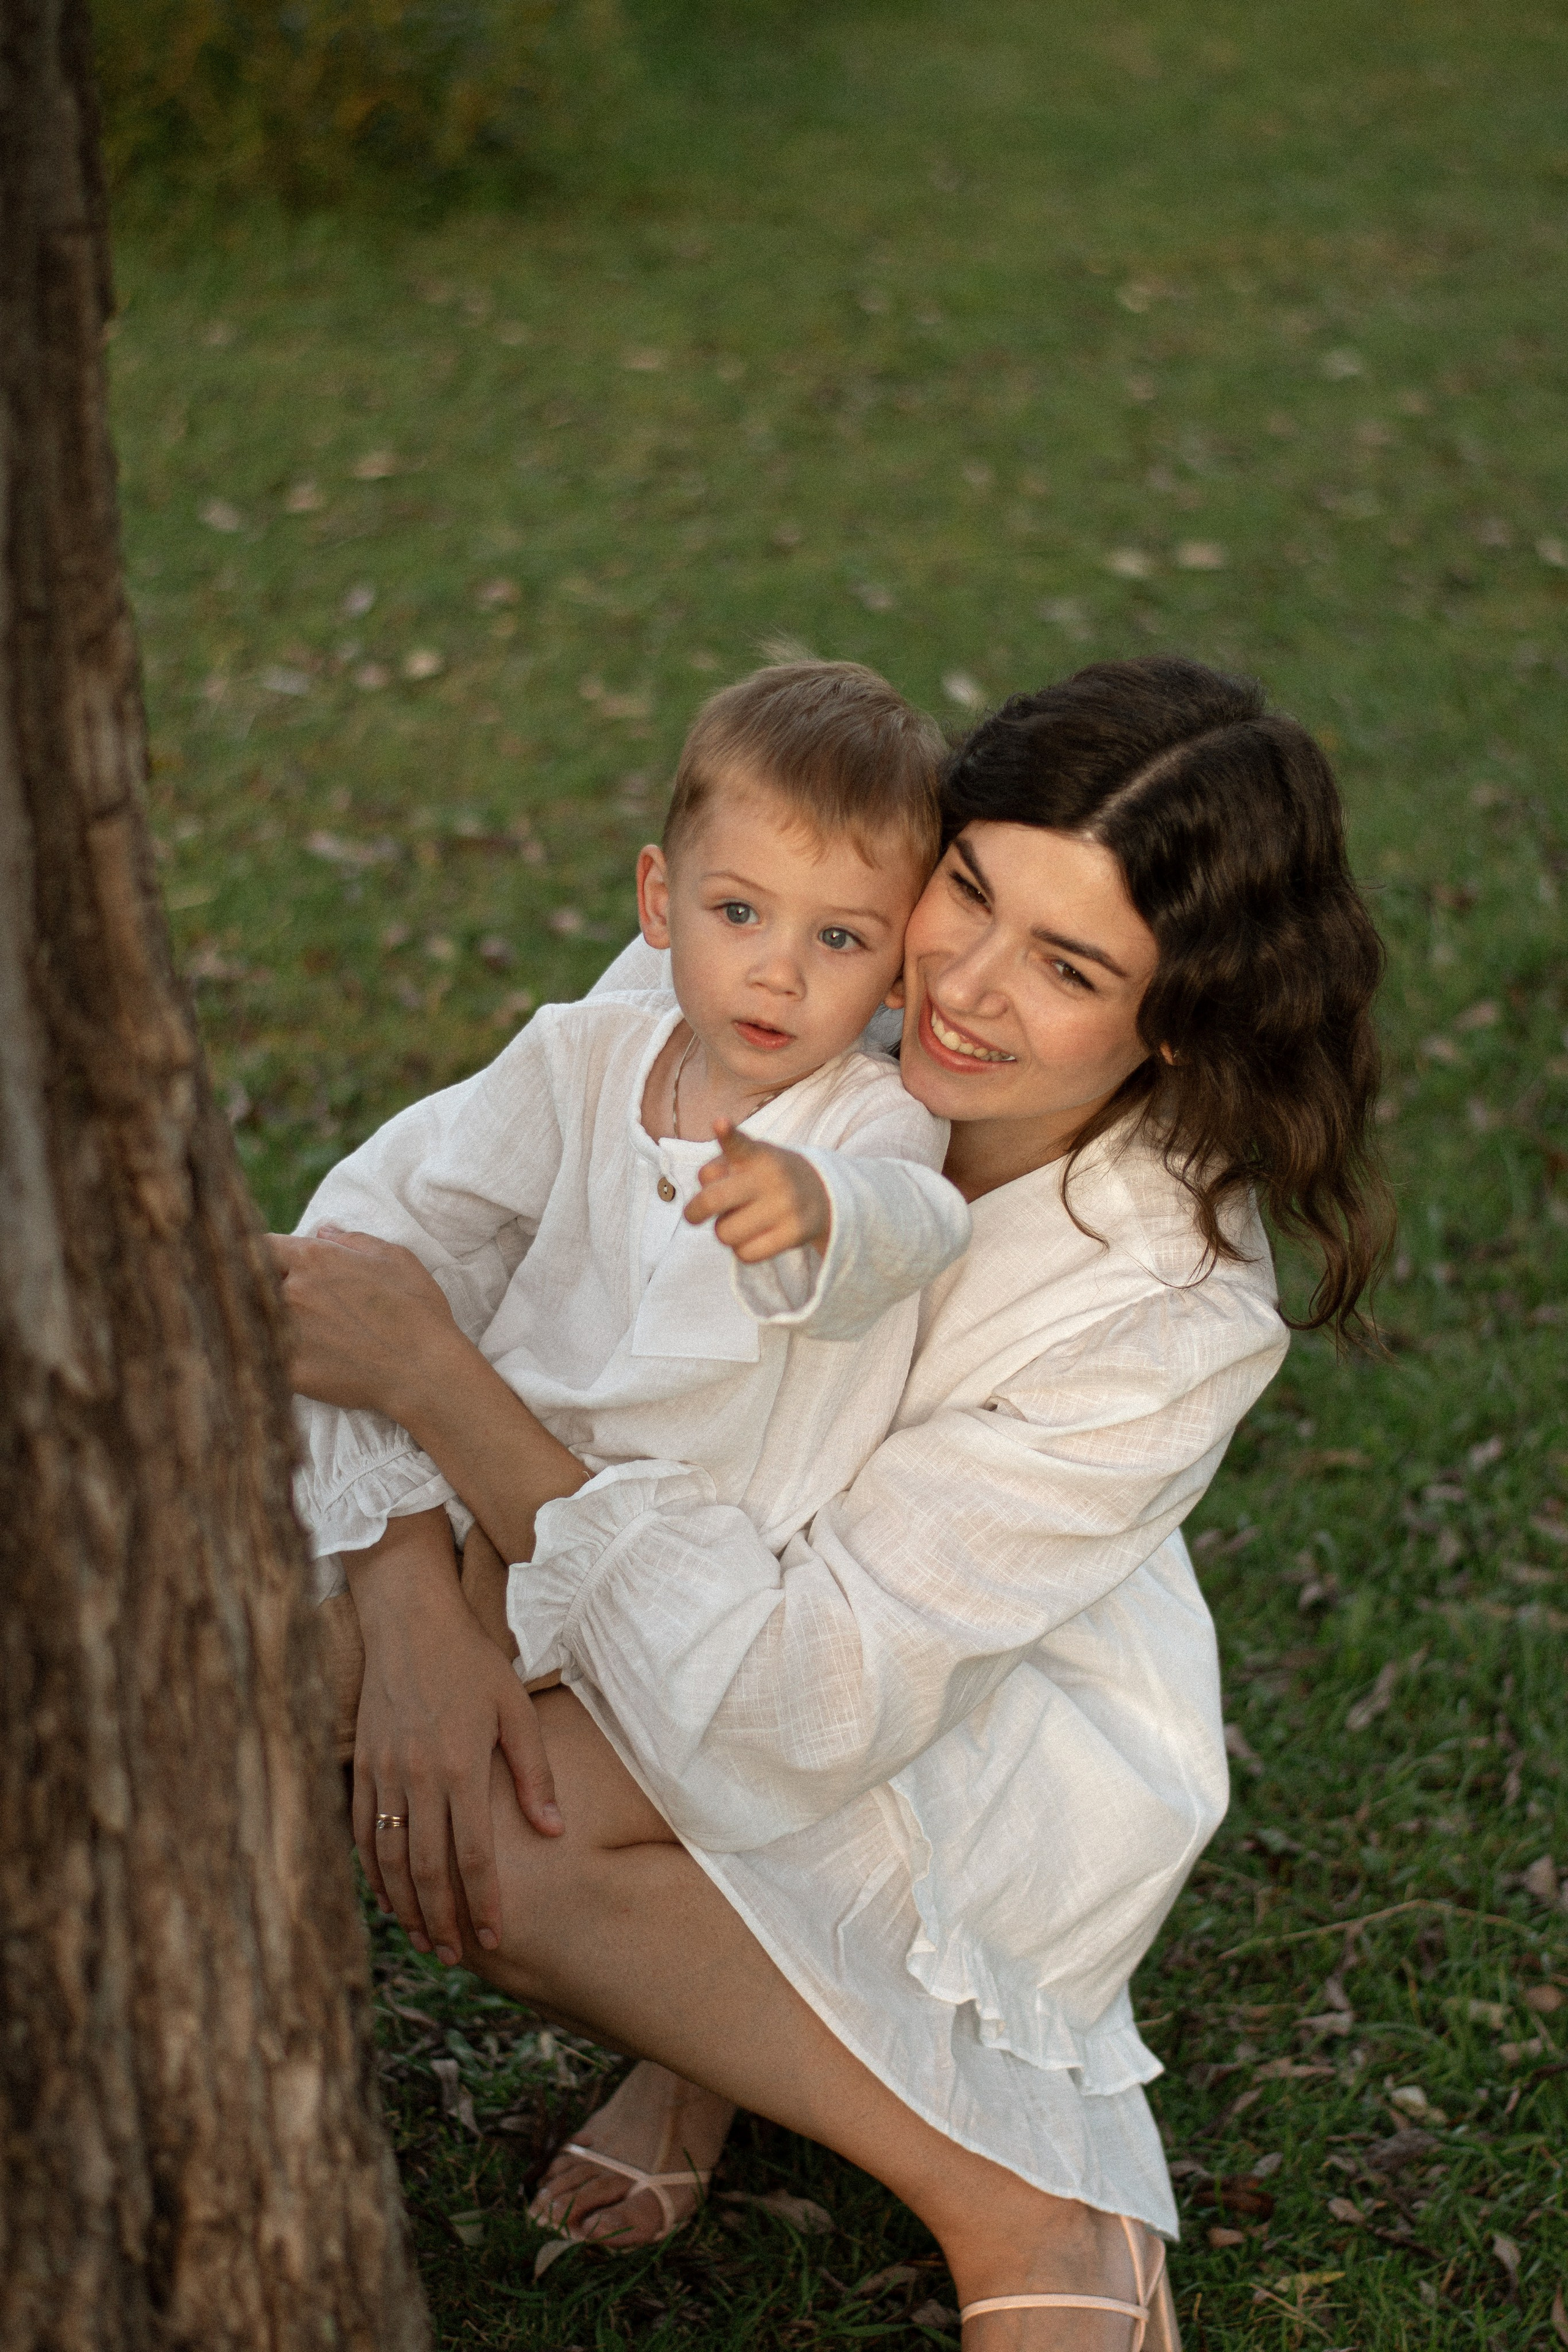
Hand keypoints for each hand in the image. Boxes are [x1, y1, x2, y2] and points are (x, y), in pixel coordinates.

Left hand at [268, 1226, 457, 1418]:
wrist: (424, 1372)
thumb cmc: (417, 1311)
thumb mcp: (394, 1259)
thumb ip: (353, 1240)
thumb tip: (322, 1230)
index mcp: (314, 1259)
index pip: (260, 1245)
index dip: (259, 1254)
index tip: (266, 1264)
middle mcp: (292, 1292)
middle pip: (249, 1283)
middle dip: (259, 1289)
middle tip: (276, 1301)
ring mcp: (286, 1332)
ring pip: (252, 1322)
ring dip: (261, 1323)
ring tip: (279, 1331)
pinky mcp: (289, 1371)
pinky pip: (264, 1360)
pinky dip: (270, 1359)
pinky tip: (284, 1362)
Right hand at [350, 1511, 562, 1964]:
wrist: (409, 1621)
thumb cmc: (471, 1662)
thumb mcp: (516, 1710)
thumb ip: (534, 1774)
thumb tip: (553, 1832)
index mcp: (461, 1768)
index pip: (472, 1857)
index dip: (482, 1904)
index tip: (495, 1938)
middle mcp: (417, 1778)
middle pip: (426, 1870)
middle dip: (441, 1920)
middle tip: (454, 1955)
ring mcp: (383, 1774)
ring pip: (388, 1859)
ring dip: (404, 1905)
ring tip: (422, 1937)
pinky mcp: (361, 1765)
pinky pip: (360, 1832)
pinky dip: (370, 1871)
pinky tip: (385, 1894)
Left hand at [685, 1119, 830, 1262]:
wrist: (820, 1193)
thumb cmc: (767, 1177)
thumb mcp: (748, 1159)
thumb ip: (720, 1168)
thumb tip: (703, 1200)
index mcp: (756, 1154)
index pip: (739, 1143)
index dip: (728, 1134)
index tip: (720, 1124)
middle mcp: (771, 1177)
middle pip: (713, 1200)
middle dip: (695, 1211)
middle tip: (693, 1216)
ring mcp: (785, 1205)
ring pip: (725, 1233)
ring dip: (724, 1231)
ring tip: (739, 1222)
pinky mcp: (794, 1233)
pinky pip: (746, 1254)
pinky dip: (741, 1250)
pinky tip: (753, 1237)